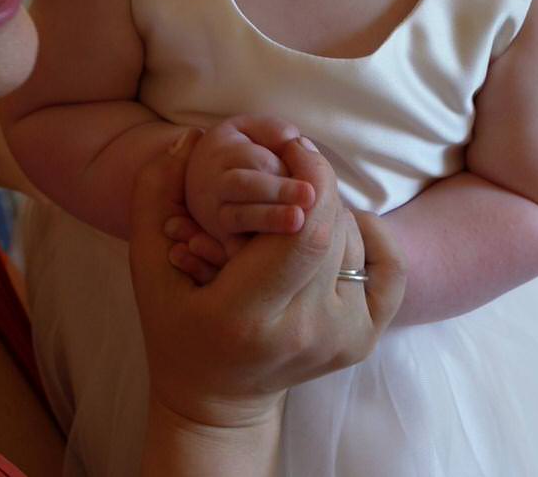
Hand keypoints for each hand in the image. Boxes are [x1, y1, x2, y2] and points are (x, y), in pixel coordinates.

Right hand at [129, 128, 404, 432]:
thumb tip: (187, 137)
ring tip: (296, 209)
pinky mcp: (363, 340)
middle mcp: (303, 331)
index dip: (308, 178)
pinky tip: (343, 227)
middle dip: (314, 186)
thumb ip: (152, 199)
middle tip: (289, 167)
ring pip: (354, 241)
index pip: (303, 232)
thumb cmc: (178, 327)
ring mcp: (341, 339)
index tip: (290, 148)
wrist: (220, 400)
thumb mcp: (147, 267)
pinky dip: (373, 236)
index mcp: (247, 314)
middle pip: (332, 229)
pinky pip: (389, 268)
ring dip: (330, 211)